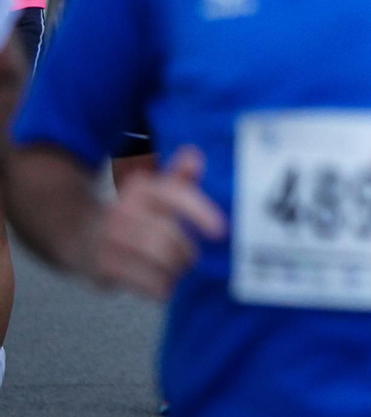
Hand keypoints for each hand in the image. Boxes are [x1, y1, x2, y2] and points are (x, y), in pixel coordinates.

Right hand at [74, 146, 226, 299]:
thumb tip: (194, 155)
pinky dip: (161, 288)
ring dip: (176, 270)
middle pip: (169, 236)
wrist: (77, 232)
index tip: (219, 231)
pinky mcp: (102, 265)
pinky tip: (163, 286)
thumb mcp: (154, 190)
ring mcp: (109, 239)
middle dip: (188, 252)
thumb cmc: (131, 212)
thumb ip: (179, 177)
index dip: (199, 212)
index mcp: (141, 188)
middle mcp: (122, 210)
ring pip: (159, 260)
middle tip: (191, 258)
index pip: (174, 195)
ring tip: (177, 270)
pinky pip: (144, 283)